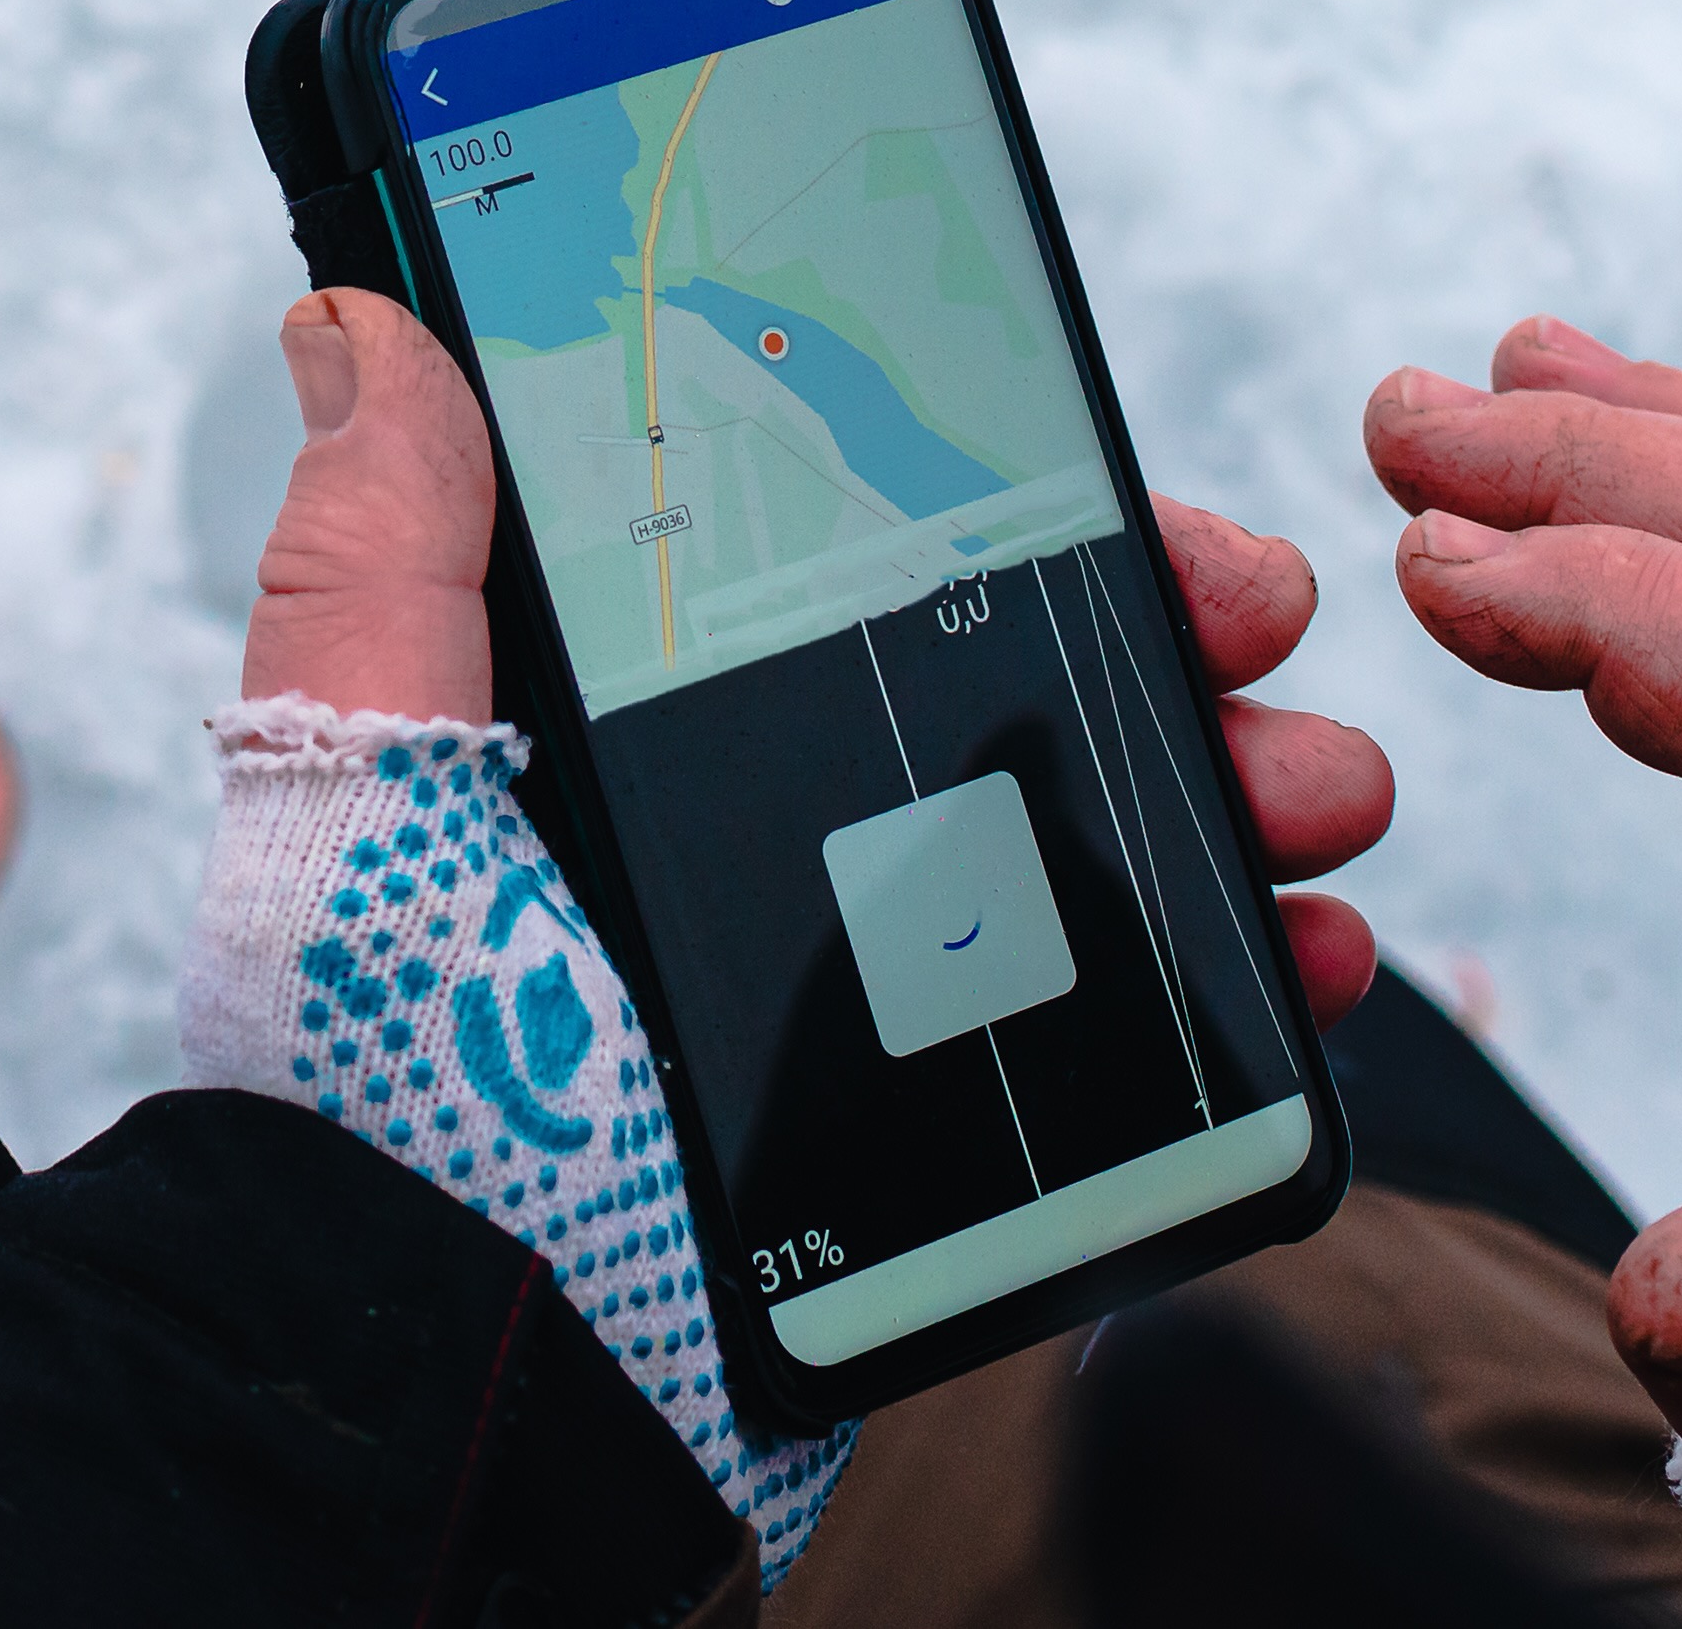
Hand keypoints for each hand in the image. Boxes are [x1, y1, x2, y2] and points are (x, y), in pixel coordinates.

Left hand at [243, 287, 1395, 1021]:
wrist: (475, 1360)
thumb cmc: (398, 1069)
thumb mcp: (368, 771)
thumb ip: (383, 554)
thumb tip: (362, 322)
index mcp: (643, 743)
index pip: (853, 566)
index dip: (1002, 504)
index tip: (1110, 472)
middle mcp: (767, 844)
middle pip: (1013, 689)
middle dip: (1171, 634)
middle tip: (1258, 615)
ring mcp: (874, 990)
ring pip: (1106, 844)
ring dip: (1246, 789)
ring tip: (1318, 792)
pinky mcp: (952, 1133)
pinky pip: (1139, 1032)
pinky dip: (1253, 982)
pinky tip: (1309, 955)